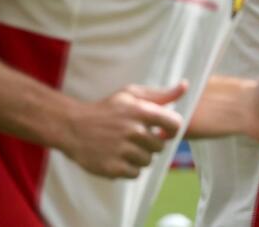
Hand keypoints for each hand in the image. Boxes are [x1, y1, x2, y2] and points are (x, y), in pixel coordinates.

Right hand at [62, 81, 186, 178]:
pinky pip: (135, 173)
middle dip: (151, 143)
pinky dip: (129, 168)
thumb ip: (161, 94)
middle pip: (160, 146)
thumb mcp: (131, 94)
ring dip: (140, 156)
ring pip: (148, 161)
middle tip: (135, 137)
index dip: (171, 129)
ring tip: (125, 147)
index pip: (175, 124)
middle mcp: (133, 131)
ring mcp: (122, 150)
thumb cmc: (106, 109)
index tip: (162, 130)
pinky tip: (118, 157)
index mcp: (141, 111)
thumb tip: (186, 86)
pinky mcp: (112, 168)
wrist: (72, 126)